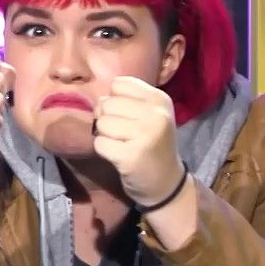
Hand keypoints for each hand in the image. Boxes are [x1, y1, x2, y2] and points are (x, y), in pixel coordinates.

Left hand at [93, 76, 183, 207]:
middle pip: (107, 103)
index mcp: (160, 99)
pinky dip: (103, 151)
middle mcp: (156, 114)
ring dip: (105, 136)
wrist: (166, 181)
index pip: (119, 84)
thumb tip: (98, 101)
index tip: (126, 115)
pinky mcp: (130, 156)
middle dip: (107, 119)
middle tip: (122, 134)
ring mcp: (144, 135)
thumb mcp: (150, 115)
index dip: (114, 99)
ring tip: (122, 145)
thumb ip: (126, 100)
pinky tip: (119, 156)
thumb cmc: (152, 143)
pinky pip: (99, 143)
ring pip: (101, 123)